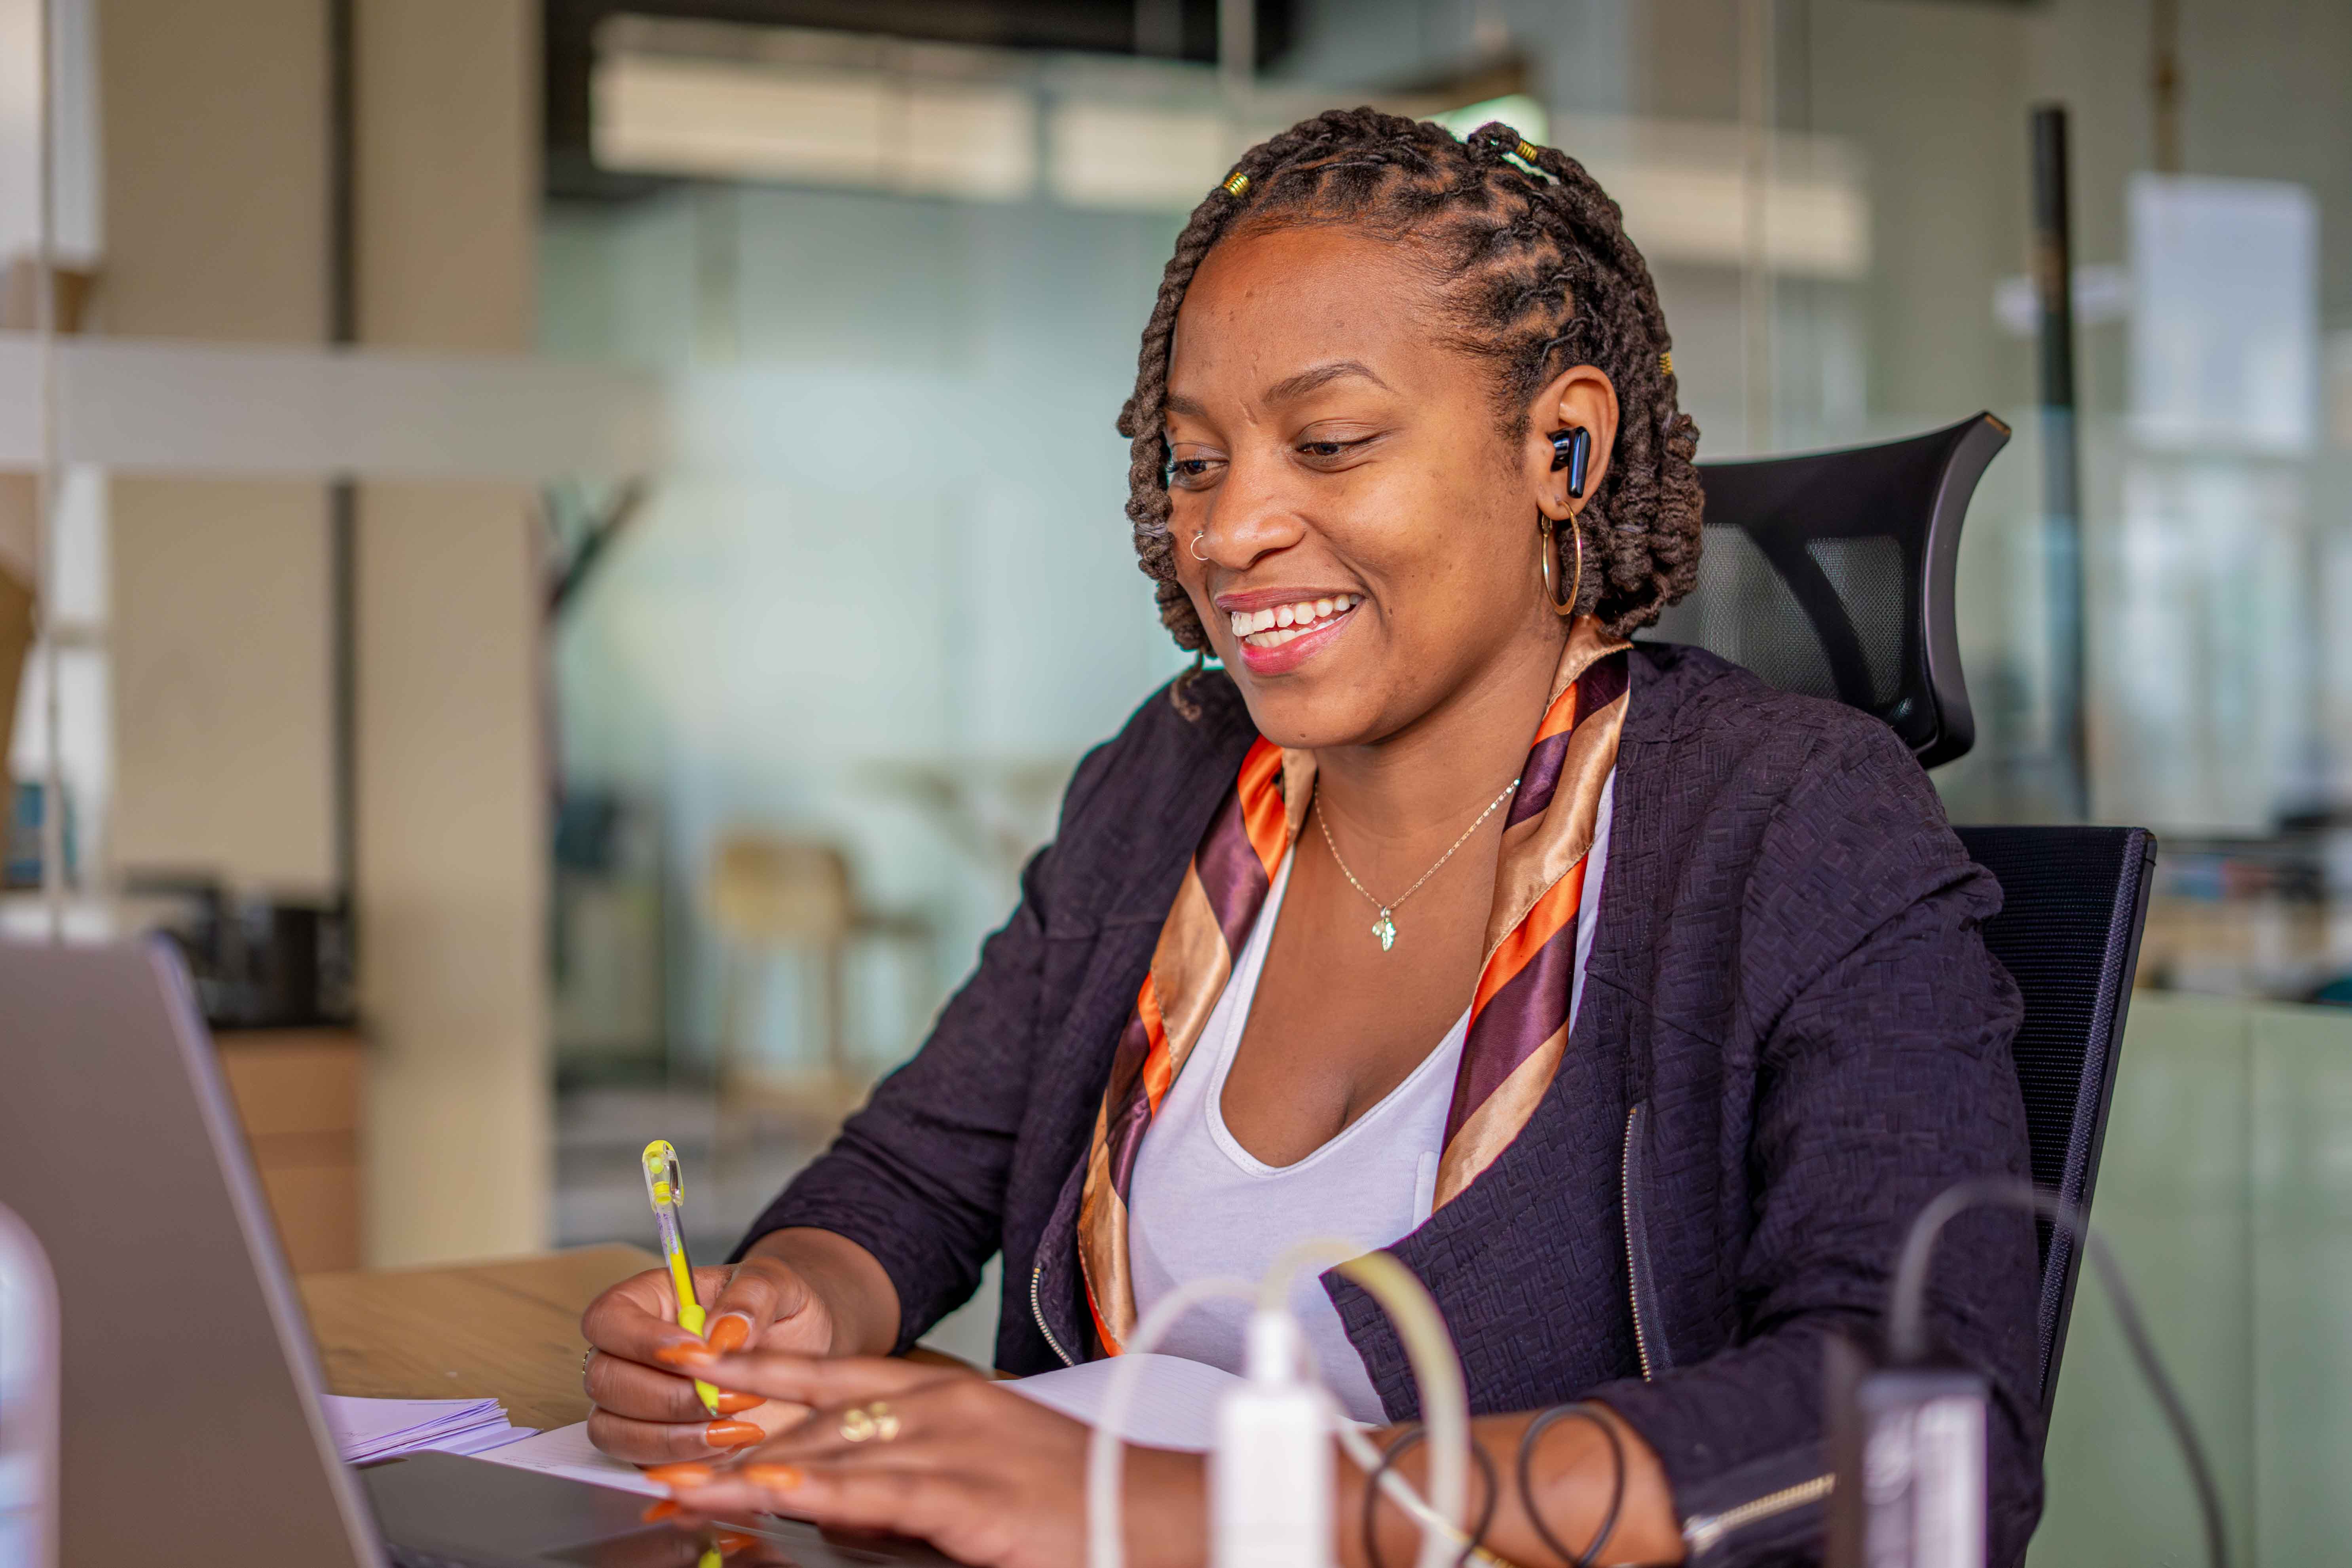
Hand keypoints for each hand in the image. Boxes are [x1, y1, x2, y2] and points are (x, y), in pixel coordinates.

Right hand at [580, 1253, 839, 1463]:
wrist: (797, 1347)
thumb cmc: (774, 1309)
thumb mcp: (775, 1285)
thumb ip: (750, 1298)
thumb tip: (721, 1333)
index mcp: (645, 1302)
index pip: (607, 1319)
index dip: (640, 1340)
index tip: (695, 1350)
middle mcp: (627, 1353)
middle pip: (604, 1381)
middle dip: (668, 1397)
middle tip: (727, 1399)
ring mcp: (632, 1402)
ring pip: (613, 1430)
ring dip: (673, 1436)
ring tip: (737, 1426)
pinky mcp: (648, 1442)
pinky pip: (641, 1462)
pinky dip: (685, 1460)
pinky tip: (732, 1443)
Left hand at [642, 1352, 1206, 1567]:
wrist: (1159, 1517)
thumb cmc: (1071, 1506)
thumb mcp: (971, 1482)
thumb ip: (896, 1488)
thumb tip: (825, 1503)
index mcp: (945, 1393)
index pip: (831, 1372)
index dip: (755, 1369)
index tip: (689, 1364)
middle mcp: (945, 1404)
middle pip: (818, 1419)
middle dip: (733, 1444)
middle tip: (657, 1466)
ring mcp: (959, 1444)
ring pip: (836, 1451)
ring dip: (749, 1475)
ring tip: (682, 1491)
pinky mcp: (974, 1494)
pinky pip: (881, 1491)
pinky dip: (822, 1491)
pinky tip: (773, 1492)